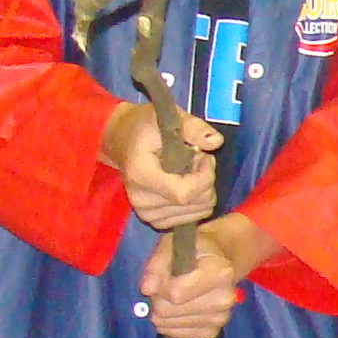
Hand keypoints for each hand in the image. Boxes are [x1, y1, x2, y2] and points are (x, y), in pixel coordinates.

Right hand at [103, 103, 219, 229]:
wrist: (121, 140)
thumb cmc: (145, 127)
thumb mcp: (167, 117)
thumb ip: (193, 128)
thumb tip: (216, 142)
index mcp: (141, 174)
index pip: (184, 193)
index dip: (204, 177)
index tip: (205, 157)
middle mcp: (141, 200)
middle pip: (194, 203)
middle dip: (206, 180)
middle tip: (196, 160)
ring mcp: (146, 213)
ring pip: (198, 212)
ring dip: (203, 190)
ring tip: (189, 170)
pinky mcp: (153, 220)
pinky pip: (191, 219)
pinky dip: (196, 202)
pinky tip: (186, 184)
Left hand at [139, 214, 274, 337]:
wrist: (218, 261)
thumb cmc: (193, 249)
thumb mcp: (171, 246)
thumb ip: (157, 265)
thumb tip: (147, 290)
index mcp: (219, 272)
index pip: (175, 293)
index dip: (159, 287)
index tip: (160, 276)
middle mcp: (225, 298)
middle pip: (169, 311)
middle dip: (158, 300)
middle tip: (163, 287)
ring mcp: (221, 317)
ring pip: (170, 325)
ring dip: (163, 313)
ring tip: (172, 297)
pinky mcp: (214, 331)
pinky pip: (180, 335)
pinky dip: (172, 324)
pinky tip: (178, 310)